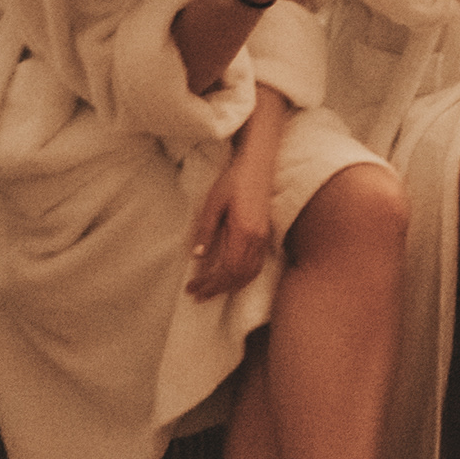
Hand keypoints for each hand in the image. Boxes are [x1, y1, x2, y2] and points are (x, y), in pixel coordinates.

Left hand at [184, 134, 275, 300]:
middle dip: (217, 289)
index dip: (210, 283)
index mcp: (244, 232)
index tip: (193, 288)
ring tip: (211, 290)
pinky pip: (257, 266)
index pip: (228, 269)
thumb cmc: (234, 180)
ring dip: (230, 286)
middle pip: (239, 276)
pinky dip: (243, 277)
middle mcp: (257, 239)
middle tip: (197, 294)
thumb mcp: (213, 203)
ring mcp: (264, 238)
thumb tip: (197, 257)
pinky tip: (231, 278)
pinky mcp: (265, 235)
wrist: (257, 164)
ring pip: (250, 274)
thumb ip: (206, 231)